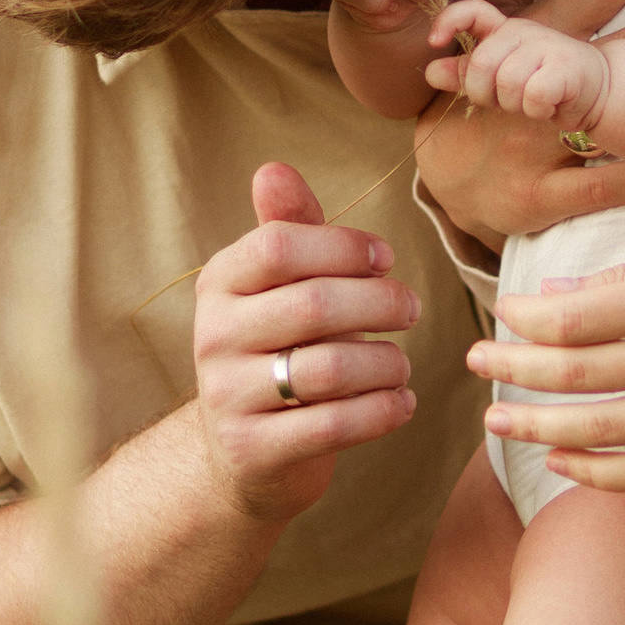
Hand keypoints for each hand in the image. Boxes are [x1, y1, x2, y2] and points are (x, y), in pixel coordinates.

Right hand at [190, 163, 421, 523]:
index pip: (278, 245)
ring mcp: (228, 398)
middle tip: (411, 308)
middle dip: (379, 302)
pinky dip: (382, 411)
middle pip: (313, 304)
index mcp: (218, 285)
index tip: (385, 259)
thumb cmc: (274, 352)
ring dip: (386, 362)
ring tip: (401, 363)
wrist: (240, 455)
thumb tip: (273, 169)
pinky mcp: (254, 451)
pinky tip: (402, 402)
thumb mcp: (274, 289)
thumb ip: (287, 230)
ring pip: (329, 368)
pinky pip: (333, 426)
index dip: (343, 246)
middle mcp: (213, 337)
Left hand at [425, 1, 614, 134]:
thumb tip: (428, 72)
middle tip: (507, 99)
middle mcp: (523, 31)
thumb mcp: (500, 78)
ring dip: (515, 105)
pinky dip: (537, 111)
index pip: (472, 10)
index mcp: (504, 31)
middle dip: (485, 94)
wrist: (598, 91)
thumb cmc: (544, 84)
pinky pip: (532, 96)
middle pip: (480, 64)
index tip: (434, 42)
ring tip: (533, 101)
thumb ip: (466, 74)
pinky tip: (549, 106)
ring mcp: (546, 46)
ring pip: (506, 84)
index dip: (448, 21)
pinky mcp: (566, 67)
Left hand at [471, 247, 624, 490]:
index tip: (502, 315)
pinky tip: (557, 461)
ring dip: (536, 427)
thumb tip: (547, 299)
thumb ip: (620, 284)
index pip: (574, 317)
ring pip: (598, 430)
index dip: (525, 319)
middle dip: (513, 368)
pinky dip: (593, 473)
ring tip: (496, 420)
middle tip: (475, 362)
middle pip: (575, 373)